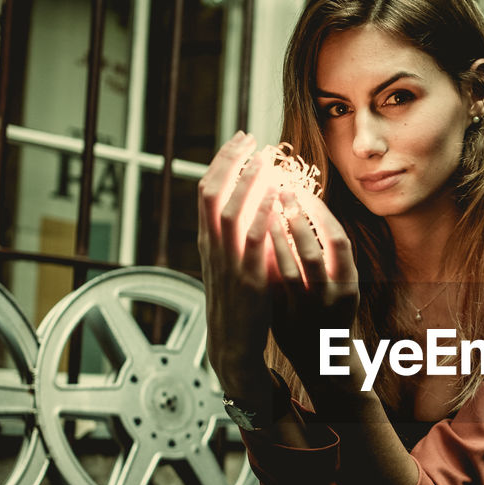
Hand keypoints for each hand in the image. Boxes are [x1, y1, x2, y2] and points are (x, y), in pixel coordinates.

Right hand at [197, 132, 278, 398]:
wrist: (232, 346)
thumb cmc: (237, 304)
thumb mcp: (230, 264)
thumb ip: (235, 236)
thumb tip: (250, 202)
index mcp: (209, 242)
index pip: (208, 190)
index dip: (223, 161)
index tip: (240, 139)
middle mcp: (213, 248)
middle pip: (213, 192)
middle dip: (231, 161)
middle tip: (250, 138)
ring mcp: (228, 263)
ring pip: (230, 212)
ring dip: (246, 183)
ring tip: (263, 159)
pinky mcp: (248, 280)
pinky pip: (252, 243)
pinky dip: (261, 218)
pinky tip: (275, 200)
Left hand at [264, 188, 359, 388]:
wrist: (324, 358)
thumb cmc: (329, 310)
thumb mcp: (338, 281)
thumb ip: (327, 253)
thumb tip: (310, 210)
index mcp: (348, 280)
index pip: (338, 239)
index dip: (321, 213)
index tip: (304, 191)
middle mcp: (332, 294)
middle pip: (316, 249)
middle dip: (299, 218)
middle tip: (282, 191)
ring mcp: (309, 306)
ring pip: (292, 267)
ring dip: (278, 237)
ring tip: (265, 211)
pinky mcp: (288, 316)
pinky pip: (274, 285)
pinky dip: (265, 261)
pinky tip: (255, 242)